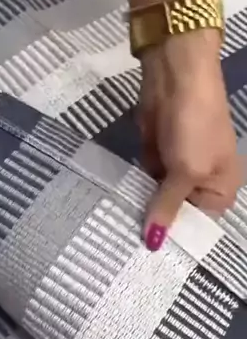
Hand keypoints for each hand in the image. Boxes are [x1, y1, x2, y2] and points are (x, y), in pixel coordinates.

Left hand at [138, 30, 241, 250]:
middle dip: (157, 226)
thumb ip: (167, 206)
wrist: (176, 79)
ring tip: (119, 238)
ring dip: (141, 209)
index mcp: (221, 190)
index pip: (199, 225)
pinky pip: (142, 183)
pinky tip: (115, 210)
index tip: (152, 258)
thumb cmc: (194, 126)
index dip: (177, 238)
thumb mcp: (185, 171)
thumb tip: (154, 243)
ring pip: (156, 200)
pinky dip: (133, 190)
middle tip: (131, 256)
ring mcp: (176, 170)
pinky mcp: (155, 157)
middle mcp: (201, 184)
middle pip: (176, 214)